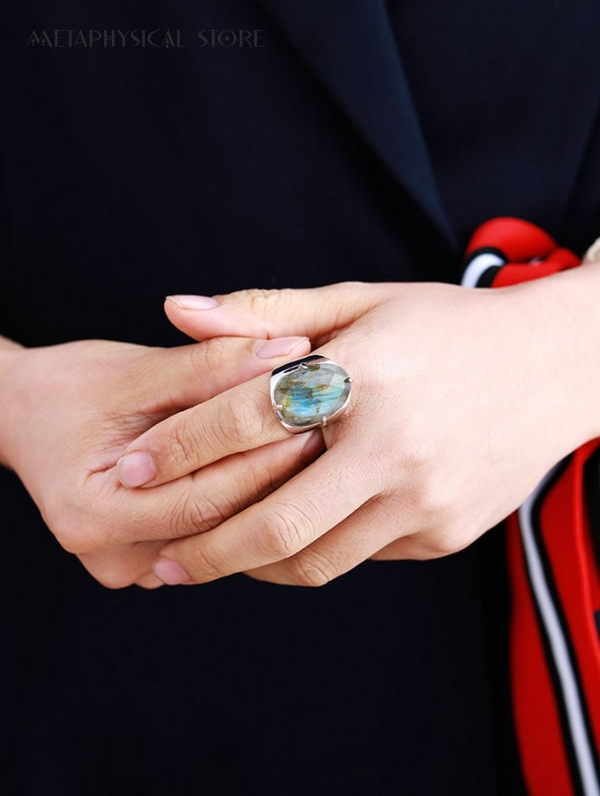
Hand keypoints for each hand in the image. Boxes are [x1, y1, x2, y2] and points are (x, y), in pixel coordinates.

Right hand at [0, 334, 320, 587]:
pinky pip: (207, 533)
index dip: (263, 459)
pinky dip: (242, 502)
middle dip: (275, 475)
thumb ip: (209, 366)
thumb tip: (289, 355)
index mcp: (91, 512)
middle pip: (216, 522)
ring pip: (219, 532)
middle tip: (331, 433)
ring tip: (317, 448)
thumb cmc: (74, 386)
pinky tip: (282, 473)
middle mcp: (107, 553)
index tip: (314, 421)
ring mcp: (126, 564)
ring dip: (266, 491)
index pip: (202, 498)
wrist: (27, 414)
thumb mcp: (137, 371)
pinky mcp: (145, 558)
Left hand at [118, 273, 599, 585]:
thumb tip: (175, 309)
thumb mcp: (363, 302)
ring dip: (251, 565)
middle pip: (273, 520)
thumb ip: (266, 310)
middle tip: (158, 559)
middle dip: (201, 548)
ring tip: (211, 559)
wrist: (555, 369)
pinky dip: (310, 554)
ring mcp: (427, 501)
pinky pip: (358, 558)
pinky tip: (285, 539)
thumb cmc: (448, 327)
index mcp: (369, 373)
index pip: (248, 415)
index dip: (179, 446)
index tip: (131, 471)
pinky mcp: (446, 535)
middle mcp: (399, 446)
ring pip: (313, 559)